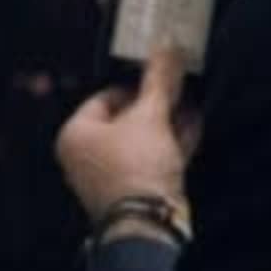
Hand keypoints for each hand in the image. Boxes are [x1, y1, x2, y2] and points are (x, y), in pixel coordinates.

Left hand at [55, 41, 198, 226]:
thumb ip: (159, 81)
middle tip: (177, 88)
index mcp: (76, 135)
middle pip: (125, 121)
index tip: (156, 75)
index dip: (133, 84)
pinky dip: (171, 144)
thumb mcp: (150, 115)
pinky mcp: (136, 192)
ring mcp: (112, 177)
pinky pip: (153, 160)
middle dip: (155, 105)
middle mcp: (87, 157)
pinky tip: (193, 127)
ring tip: (190, 105)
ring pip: (142, 142)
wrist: (149, 221)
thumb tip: (167, 49)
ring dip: (167, 123)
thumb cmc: (135, 166)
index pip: (103, 98)